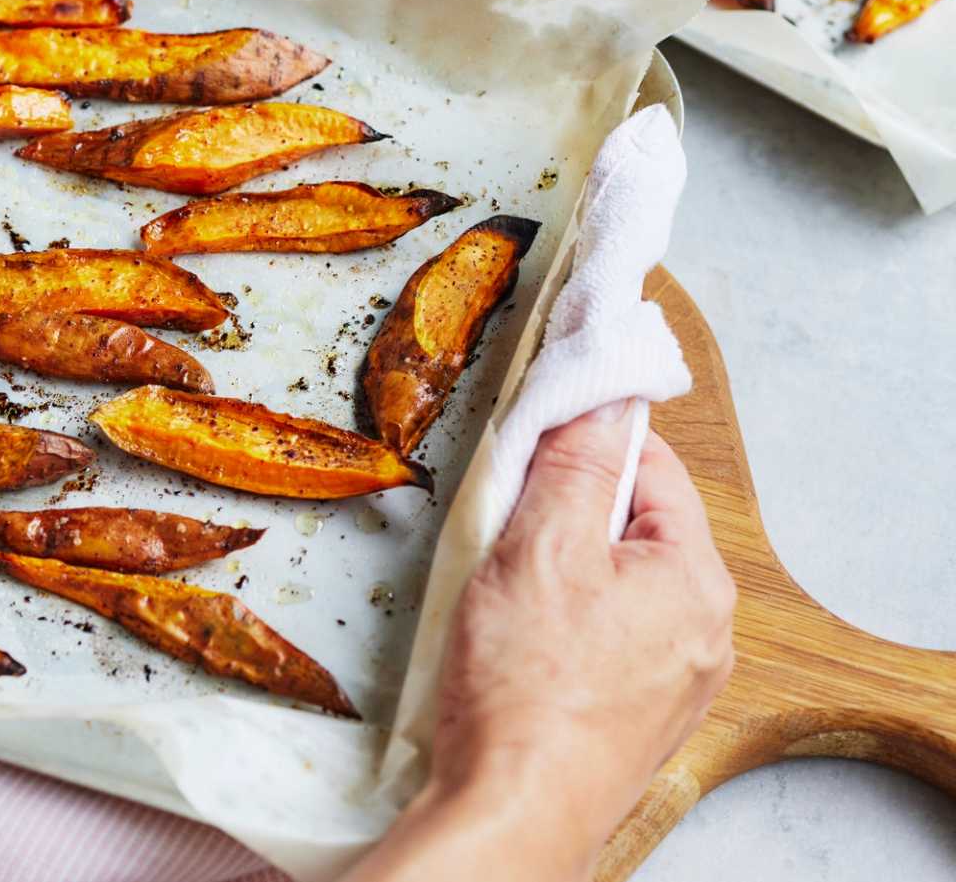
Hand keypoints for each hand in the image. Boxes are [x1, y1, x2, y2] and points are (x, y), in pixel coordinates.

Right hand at [345, 404, 735, 881]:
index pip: (650, 468)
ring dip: (560, 571)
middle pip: (633, 527)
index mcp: (696, 580)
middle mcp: (704, 632)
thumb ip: (576, 462)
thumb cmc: (525, 689)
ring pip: (616, 584)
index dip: (586, 447)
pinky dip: (563, 624)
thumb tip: (606, 396)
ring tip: (505, 595)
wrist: (512, 812)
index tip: (533, 443)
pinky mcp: (638, 716)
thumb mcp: (539, 546)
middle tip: (506, 528)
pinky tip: (519, 643)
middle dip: (565, 515)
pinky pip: (606, 638)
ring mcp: (675, 681)